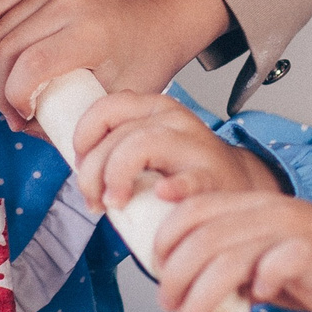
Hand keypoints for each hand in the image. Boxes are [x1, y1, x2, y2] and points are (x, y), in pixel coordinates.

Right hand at [0, 0, 232, 125]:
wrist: (158, 16)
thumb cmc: (143, 59)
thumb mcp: (119, 97)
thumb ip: (76, 119)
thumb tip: (30, 129)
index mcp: (91, 32)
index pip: (31, 64)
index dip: (15, 98)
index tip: (26, 117)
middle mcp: (68, 2)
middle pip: (5, 48)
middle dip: (1, 89)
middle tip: (17, 113)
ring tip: (11, 87)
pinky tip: (3, 60)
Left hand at [66, 91, 282, 214]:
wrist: (236, 188)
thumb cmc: (182, 172)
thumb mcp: (149, 145)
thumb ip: (117, 145)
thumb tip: (75, 161)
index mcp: (155, 108)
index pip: (106, 107)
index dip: (83, 137)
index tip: (79, 165)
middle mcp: (174, 119)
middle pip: (117, 134)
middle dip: (92, 171)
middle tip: (93, 200)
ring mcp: (195, 146)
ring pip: (140, 145)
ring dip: (116, 178)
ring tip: (115, 204)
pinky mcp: (212, 177)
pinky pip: (188, 178)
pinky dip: (171, 187)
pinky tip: (160, 195)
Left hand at [149, 194, 311, 311]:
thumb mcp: (274, 261)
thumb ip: (239, 267)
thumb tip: (195, 290)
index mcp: (254, 208)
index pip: (192, 210)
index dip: (165, 242)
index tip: (159, 276)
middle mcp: (268, 213)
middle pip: (200, 239)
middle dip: (174, 279)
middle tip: (170, 309)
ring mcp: (291, 231)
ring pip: (226, 258)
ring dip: (200, 299)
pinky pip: (275, 265)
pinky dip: (258, 287)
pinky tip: (258, 304)